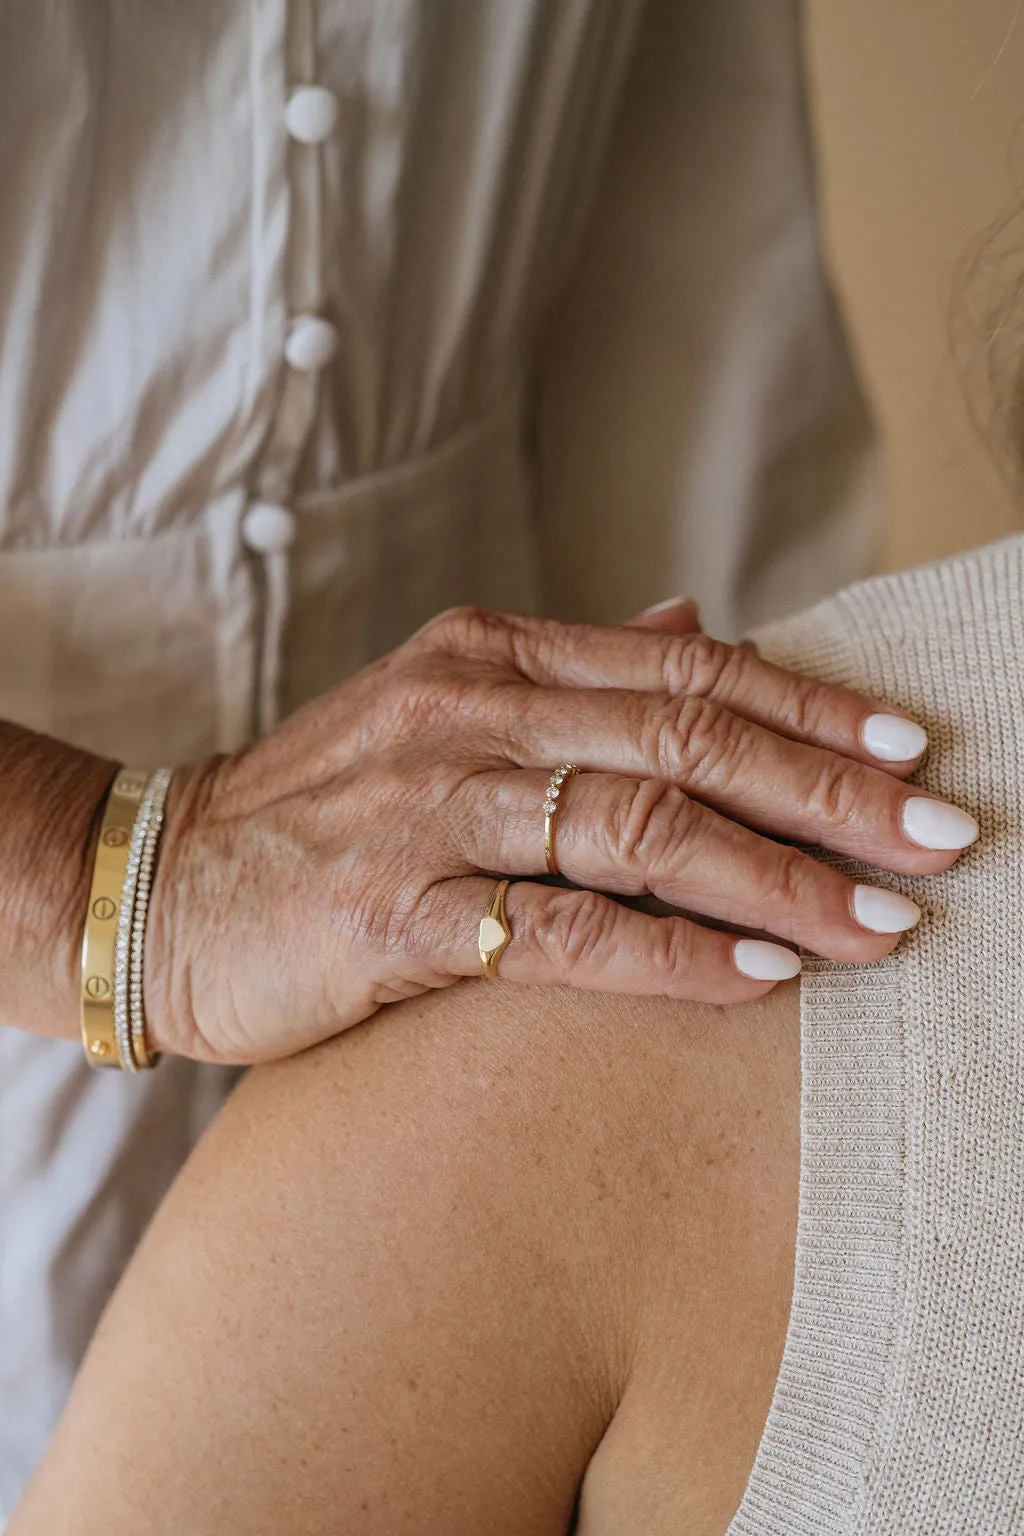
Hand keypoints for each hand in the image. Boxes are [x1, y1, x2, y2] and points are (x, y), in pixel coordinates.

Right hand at [147, 602, 976, 1063]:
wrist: (165, 884)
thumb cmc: (324, 805)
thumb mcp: (444, 706)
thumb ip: (574, 673)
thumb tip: (695, 619)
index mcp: (493, 655)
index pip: (684, 667)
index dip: (808, 703)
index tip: (909, 746)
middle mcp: (471, 713)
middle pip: (686, 739)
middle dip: (828, 790)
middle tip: (938, 835)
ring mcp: (433, 810)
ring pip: (641, 829)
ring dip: (778, 878)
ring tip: (882, 925)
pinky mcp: (396, 914)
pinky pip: (563, 934)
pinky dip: (671, 955)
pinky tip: (762, 977)